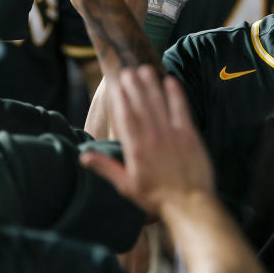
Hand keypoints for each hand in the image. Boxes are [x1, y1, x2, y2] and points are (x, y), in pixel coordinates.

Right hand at [80, 66, 214, 213]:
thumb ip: (105, 167)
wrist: (188, 203)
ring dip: (151, 85)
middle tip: (127, 70)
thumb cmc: (156, 198)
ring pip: (159, 104)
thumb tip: (84, 156)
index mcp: (136, 150)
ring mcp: (172, 135)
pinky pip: (181, 109)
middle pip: (141, 106)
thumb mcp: (126, 186)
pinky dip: (176, 94)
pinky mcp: (189, 135)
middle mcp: (152, 138)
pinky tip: (170, 80)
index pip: (125, 118)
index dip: (119, 99)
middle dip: (133, 86)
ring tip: (144, 69)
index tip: (115, 84)